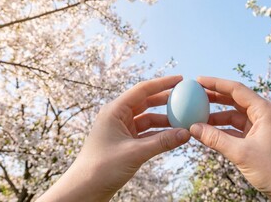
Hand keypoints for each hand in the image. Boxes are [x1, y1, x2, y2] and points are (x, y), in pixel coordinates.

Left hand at [38, 75, 190, 201]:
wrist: (84, 190)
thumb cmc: (101, 168)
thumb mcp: (135, 153)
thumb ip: (162, 142)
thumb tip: (186, 133)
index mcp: (114, 111)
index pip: (142, 90)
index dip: (162, 83)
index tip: (180, 80)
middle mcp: (118, 117)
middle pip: (146, 102)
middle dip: (166, 100)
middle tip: (185, 97)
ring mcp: (122, 130)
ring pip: (148, 119)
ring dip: (164, 120)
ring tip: (184, 120)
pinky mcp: (125, 143)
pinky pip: (146, 133)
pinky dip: (159, 133)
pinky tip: (173, 135)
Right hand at [190, 77, 270, 201]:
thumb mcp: (241, 153)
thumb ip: (216, 139)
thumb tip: (194, 128)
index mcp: (265, 111)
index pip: (236, 89)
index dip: (216, 83)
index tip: (198, 81)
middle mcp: (264, 115)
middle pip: (235, 100)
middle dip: (214, 97)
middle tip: (194, 96)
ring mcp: (261, 127)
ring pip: (234, 116)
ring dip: (217, 117)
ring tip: (197, 117)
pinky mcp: (258, 140)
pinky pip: (237, 130)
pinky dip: (223, 131)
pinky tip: (208, 133)